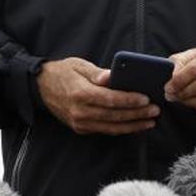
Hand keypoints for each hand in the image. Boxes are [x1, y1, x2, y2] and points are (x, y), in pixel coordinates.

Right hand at [37, 57, 158, 134]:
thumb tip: (112, 76)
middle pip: (114, 115)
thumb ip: (97, 73)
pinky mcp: (80, 128)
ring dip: (133, 126)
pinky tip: (135, 125)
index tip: (146, 99)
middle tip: (155, 111)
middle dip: (137, 114)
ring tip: (150, 121)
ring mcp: (80, 122)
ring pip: (111, 127)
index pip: (110, 99)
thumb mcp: (79, 65)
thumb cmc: (63, 72)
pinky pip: (105, 130)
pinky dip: (121, 129)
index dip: (129, 100)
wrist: (40, 87)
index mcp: (80, 93)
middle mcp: (80, 111)